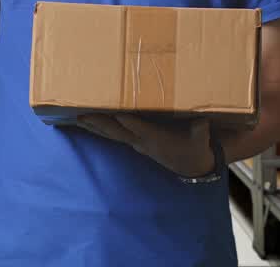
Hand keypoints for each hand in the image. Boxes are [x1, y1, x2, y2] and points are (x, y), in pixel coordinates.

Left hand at [76, 114, 215, 177]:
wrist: (193, 165)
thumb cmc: (197, 146)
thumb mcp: (202, 139)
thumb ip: (202, 130)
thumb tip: (204, 121)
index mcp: (158, 138)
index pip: (140, 128)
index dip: (128, 122)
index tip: (116, 113)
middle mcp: (143, 142)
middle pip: (117, 131)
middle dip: (100, 123)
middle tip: (82, 114)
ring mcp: (137, 143)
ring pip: (111, 134)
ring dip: (93, 126)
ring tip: (76, 117)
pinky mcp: (135, 142)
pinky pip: (113, 134)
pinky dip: (99, 128)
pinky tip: (87, 122)